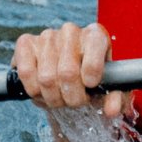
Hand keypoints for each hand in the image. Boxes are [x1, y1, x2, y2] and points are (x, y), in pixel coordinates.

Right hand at [12, 21, 135, 122]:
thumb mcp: (109, 87)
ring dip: (53, 98)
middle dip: (72, 98)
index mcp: (95, 36)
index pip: (93, 55)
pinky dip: (34, 91)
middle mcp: (71, 31)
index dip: (91, 77)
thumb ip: (115, 98)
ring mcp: (47, 36)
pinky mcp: (25, 43)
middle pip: (68, 73)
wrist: (68, 72)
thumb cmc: (92, 78)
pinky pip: (26, 73)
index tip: (90, 86)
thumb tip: (111, 111)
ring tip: (60, 98)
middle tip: (75, 102)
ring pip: (46, 78)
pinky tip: (42, 92)